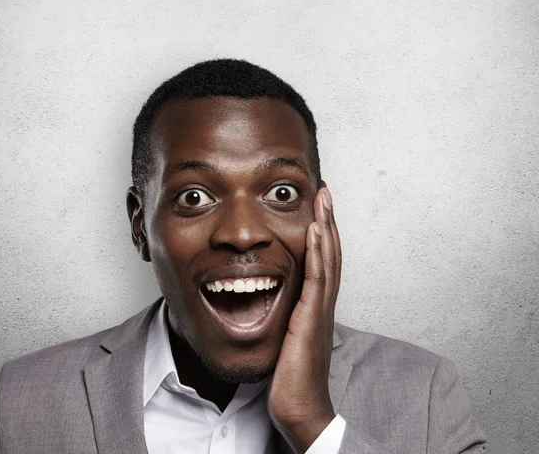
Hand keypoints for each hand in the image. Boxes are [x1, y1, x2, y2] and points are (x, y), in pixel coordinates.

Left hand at [267, 186, 341, 452]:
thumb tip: (271, 299)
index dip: (323, 234)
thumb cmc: (292, 377)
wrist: (301, 409)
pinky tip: (315, 230)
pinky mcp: (311, 318)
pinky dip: (317, 251)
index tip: (318, 209)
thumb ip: (287, 316)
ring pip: (326, 260)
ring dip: (326, 226)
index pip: (322, 262)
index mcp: (316, 307)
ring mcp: (319, 310)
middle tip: (325, 192)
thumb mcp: (287, 338)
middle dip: (327, 221)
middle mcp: (322, 304)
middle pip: (330, 254)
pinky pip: (316, 279)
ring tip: (323, 199)